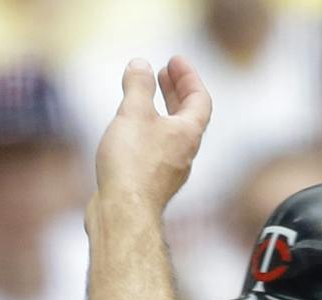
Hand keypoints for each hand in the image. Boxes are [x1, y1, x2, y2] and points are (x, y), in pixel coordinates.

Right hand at [94, 56, 211, 212]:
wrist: (122, 216)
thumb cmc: (132, 165)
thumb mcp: (134, 113)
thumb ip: (138, 86)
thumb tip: (139, 65)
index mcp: (188, 133)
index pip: (199, 98)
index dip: (188, 76)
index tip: (174, 61)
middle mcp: (184, 154)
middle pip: (186, 118)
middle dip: (174, 93)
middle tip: (162, 75)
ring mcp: (168, 175)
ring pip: (169, 138)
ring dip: (159, 116)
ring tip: (142, 105)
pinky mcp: (150, 190)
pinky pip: (154, 156)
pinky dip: (146, 139)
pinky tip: (128, 140)